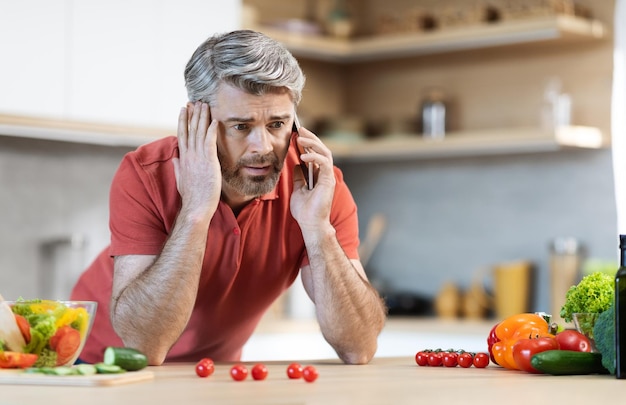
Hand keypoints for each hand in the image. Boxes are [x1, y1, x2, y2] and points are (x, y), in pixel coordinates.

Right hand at [172, 102, 221, 221]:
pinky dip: (212, 130)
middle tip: (194, 101)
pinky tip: (215, 120)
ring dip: (202, 117)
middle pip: (190, 130)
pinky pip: (210, 141)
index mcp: (183, 159)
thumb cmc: (192, 197)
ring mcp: (198, 157)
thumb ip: (178, 167)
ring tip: (204, 105)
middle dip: (192, 114)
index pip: (182, 135)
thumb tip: (174, 158)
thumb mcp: (181, 180)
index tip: (184, 110)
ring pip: (199, 132)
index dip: (183, 121)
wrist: (197, 207)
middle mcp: (189, 155)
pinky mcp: (208, 161)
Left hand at [290, 126, 335, 230]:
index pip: (315, 154)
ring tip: (300, 137)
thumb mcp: (298, 189)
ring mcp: (327, 177)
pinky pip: (324, 163)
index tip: (297, 134)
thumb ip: (299, 177)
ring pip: (325, 153)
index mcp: (319, 175)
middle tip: (300, 129)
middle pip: (321, 150)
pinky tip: (303, 155)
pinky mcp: (328, 181)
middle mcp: (325, 174)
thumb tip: (297, 165)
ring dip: (313, 143)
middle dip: (311, 138)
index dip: (307, 143)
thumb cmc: (305, 210)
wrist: (310, 224)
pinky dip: (314, 157)